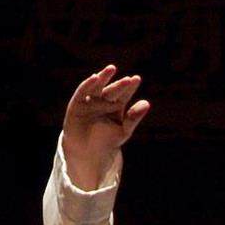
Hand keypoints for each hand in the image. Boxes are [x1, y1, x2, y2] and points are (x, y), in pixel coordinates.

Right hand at [62, 66, 150, 189]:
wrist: (88, 156)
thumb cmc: (107, 143)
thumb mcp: (124, 131)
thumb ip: (134, 118)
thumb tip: (147, 103)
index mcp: (115, 106)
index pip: (124, 94)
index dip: (130, 87)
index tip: (136, 79)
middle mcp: (103, 101)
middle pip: (112, 90)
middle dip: (120, 85)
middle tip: (128, 80)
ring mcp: (90, 101)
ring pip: (97, 87)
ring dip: (103, 77)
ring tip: (111, 69)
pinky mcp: (77, 103)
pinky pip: (82, 91)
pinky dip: (88, 84)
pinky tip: (95, 77)